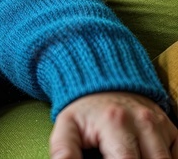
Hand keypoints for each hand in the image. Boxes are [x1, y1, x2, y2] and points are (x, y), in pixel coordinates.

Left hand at [50, 92, 177, 158]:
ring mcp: (159, 125)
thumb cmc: (84, 110)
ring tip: (130, 156)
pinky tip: (144, 156)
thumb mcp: (67, 126)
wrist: (103, 80)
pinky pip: (176, 154)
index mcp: (115, 123)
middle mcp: (143, 123)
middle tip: (115, 157)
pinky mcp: (171, 128)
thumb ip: (64, 149)